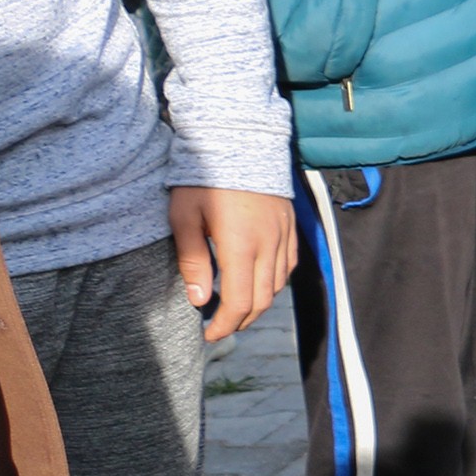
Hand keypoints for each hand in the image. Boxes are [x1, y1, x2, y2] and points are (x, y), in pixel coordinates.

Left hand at [167, 185, 296, 342]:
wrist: (239, 141)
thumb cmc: (204, 177)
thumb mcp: (184, 217)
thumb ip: (193, 261)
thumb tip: (199, 300)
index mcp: (240, 247)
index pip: (239, 302)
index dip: (225, 325)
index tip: (209, 335)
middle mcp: (268, 247)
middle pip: (262, 300)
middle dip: (241, 320)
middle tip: (220, 327)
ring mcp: (283, 237)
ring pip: (278, 286)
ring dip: (258, 304)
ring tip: (236, 308)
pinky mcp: (290, 228)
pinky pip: (288, 266)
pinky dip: (273, 283)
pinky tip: (257, 282)